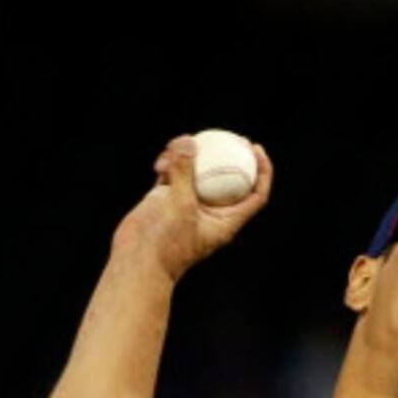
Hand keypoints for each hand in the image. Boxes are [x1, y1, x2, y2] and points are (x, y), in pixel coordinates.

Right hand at [112, 135, 274, 282]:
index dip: (261, 171)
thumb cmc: (163, 242)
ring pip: (196, 173)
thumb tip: (187, 141)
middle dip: (226, 154)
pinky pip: (173, 176)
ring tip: (175, 148)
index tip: (255, 149)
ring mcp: (187, 206)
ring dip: (188, 157)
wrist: (136, 262)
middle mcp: (209, 212)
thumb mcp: (179, 205)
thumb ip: (184, 172)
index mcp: (225, 221)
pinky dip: (169, 165)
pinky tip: (160, 162)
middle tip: (224, 135)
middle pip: (226, 178)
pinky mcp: (166, 201)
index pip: (255, 195)